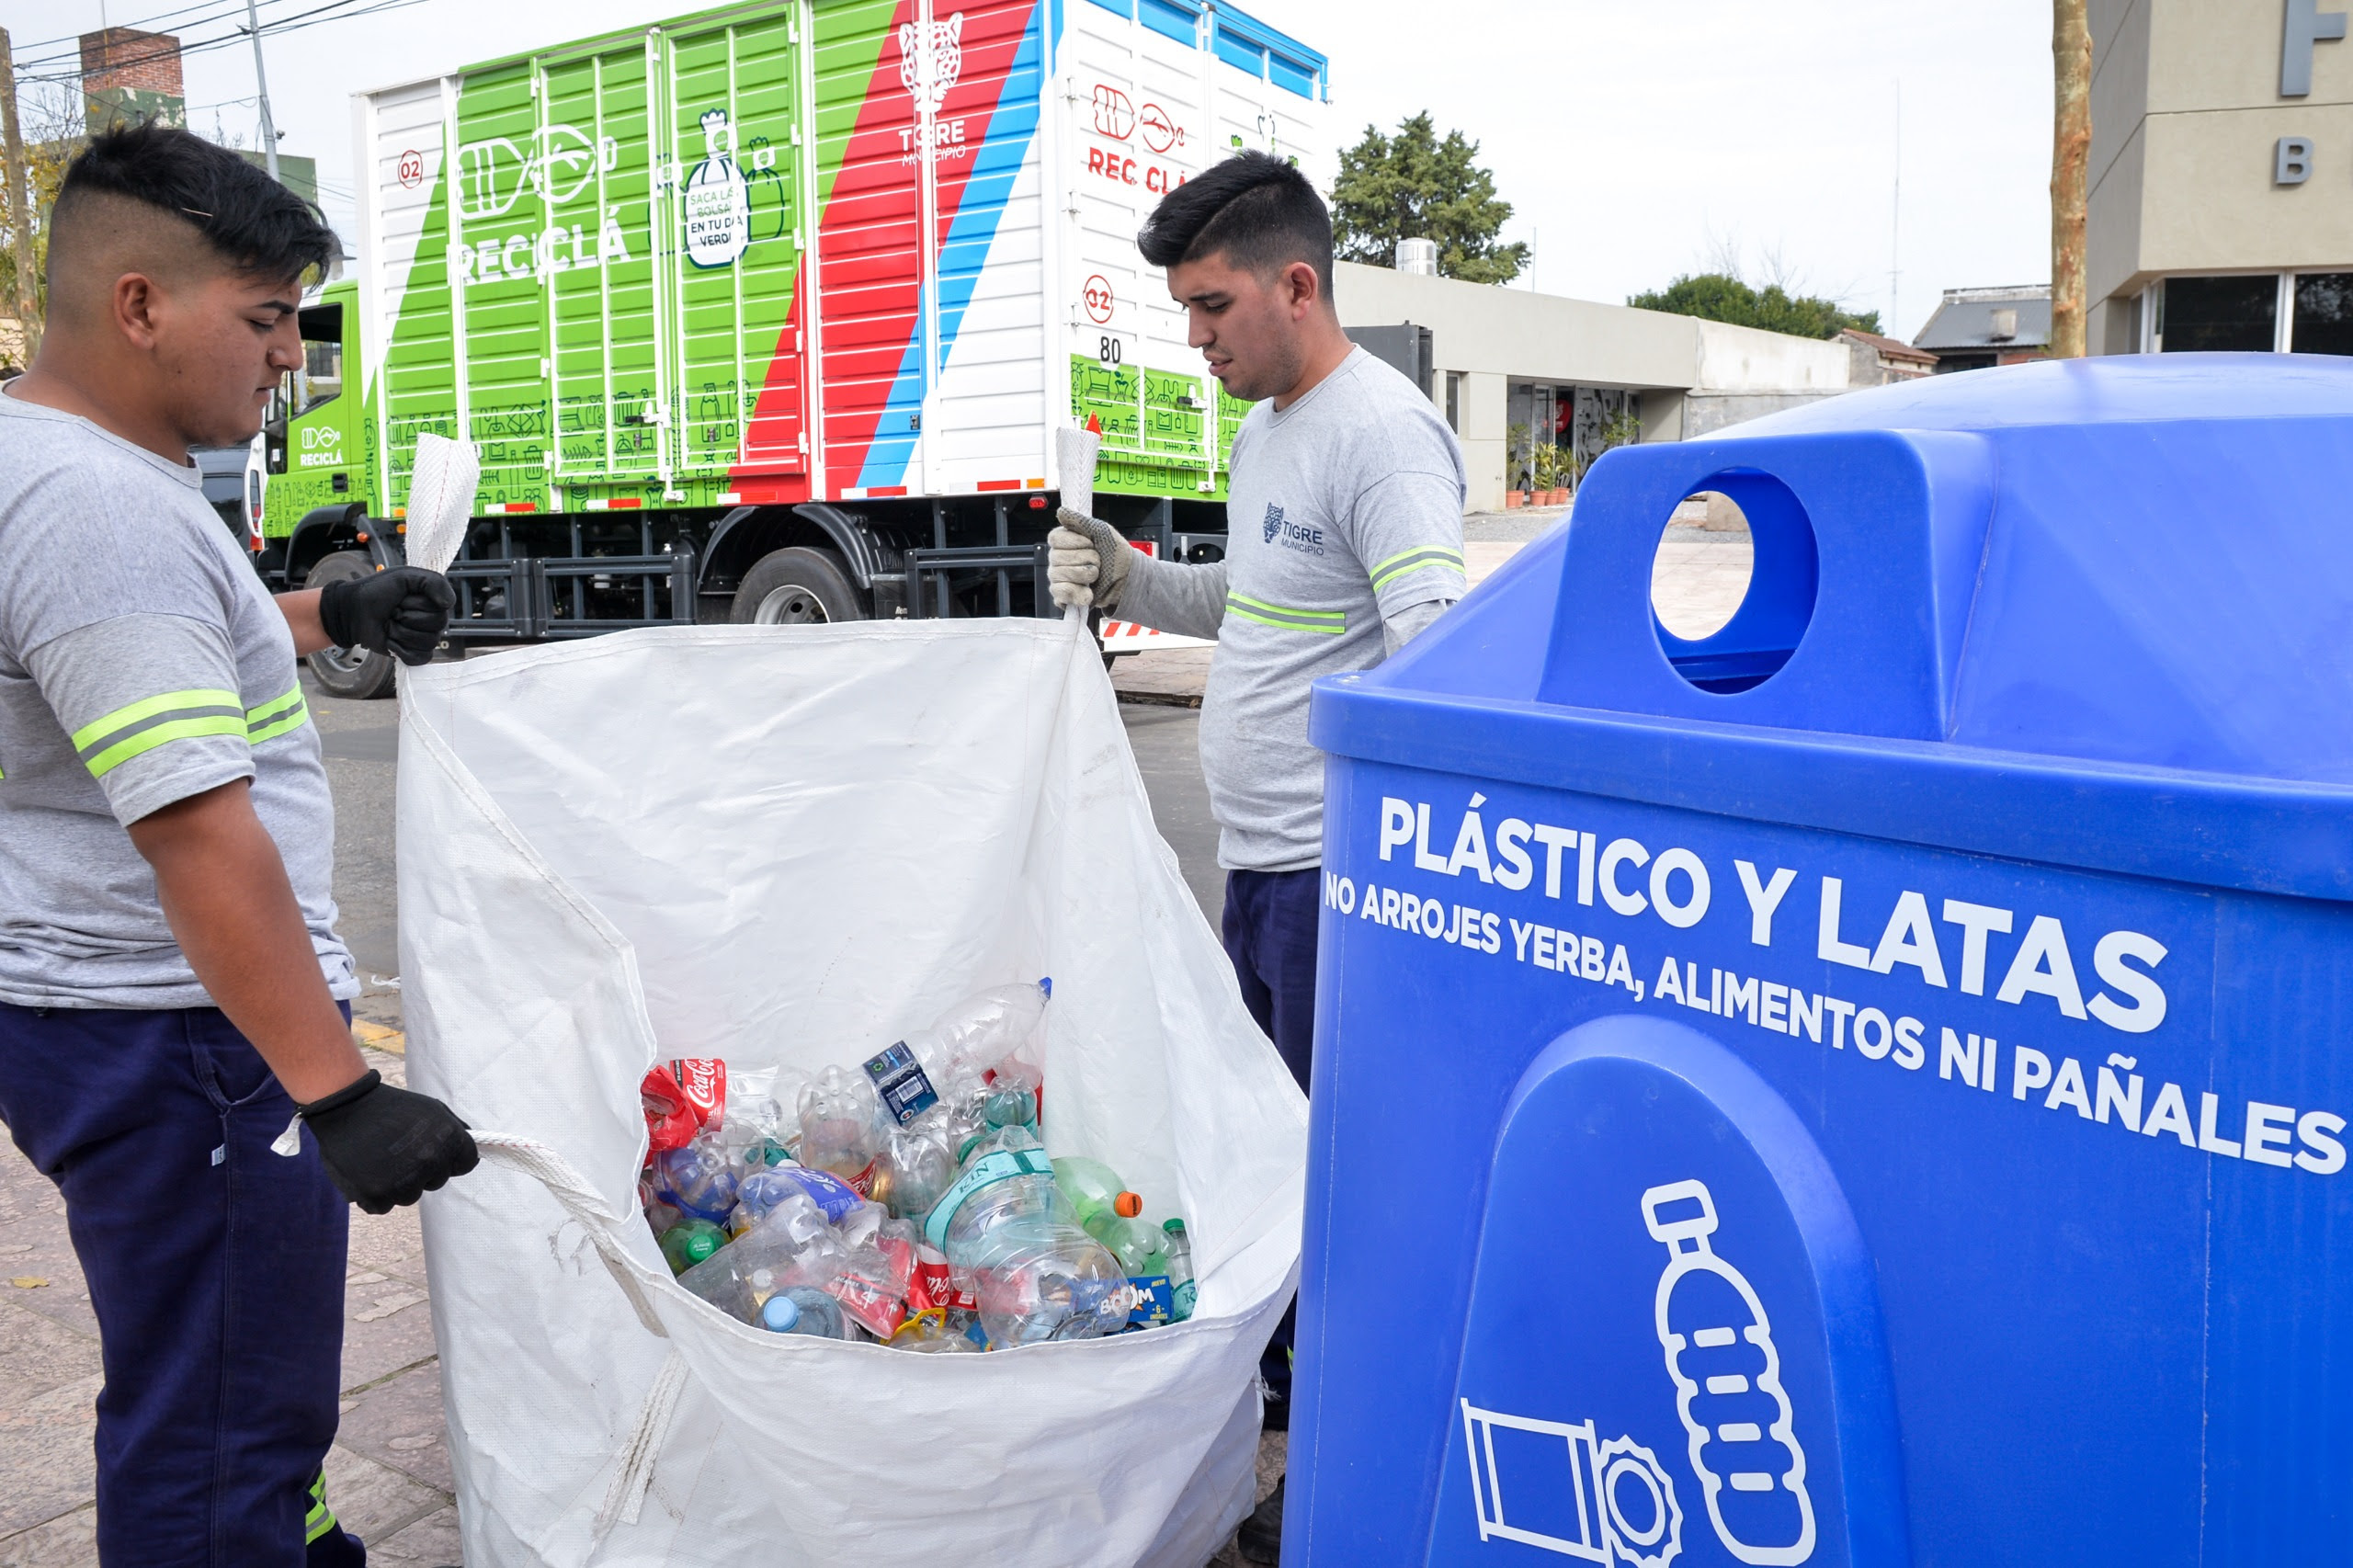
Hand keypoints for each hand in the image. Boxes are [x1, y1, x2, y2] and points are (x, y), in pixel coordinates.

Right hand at [298, 1069, 479, 1212]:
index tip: (432, 1151)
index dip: (449, 1159)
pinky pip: (384, 1206)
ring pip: (411, 1196)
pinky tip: (367, 1171)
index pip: (465, 1164)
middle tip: (399, 1150)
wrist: (346, 1107)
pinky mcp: (377, 1195)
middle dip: (422, 1170)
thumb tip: (475, 1155)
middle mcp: (430, 1161)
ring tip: (381, 1159)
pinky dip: (376, 1194)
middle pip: (437, 1182)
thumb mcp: (434, 1110)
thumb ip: (457, 1132)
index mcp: (449, 1139)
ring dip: (398, 1184)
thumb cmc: (392, 1108)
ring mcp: (404, 1180)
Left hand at [317, 566, 455, 665]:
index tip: (402, 597)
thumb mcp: (405, 576)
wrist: (352, 611)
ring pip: (427, 642)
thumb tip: (448, 604)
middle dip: (408, 617)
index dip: (418, 604)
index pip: (441, 608)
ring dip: (401, 632)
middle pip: (437, 626)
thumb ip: (433, 582)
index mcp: (432, 601)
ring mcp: (423, 638)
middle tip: (393, 611)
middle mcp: (432, 621)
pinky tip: (391, 640)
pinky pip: (419, 657)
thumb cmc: (376, 591)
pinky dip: (401, 650)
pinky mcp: (413, 654)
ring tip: (390, 624)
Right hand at [1049, 508, 1132, 610]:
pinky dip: (1078, 593)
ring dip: (1085, 575)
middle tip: (1098, 561)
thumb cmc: (1114, 554)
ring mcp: (1059, 578)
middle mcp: (1058, 559)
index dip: (1074, 542)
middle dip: (1086, 560)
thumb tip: (1061, 512)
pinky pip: (1060, 593)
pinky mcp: (1063, 595)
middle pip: (1057, 558)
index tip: (1091, 543)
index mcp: (1065, 541)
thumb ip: (1080, 521)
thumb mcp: (1102, 531)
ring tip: (1095, 576)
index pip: (1055, 539)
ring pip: (1059, 575)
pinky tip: (1089, 592)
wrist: (1127, 578)